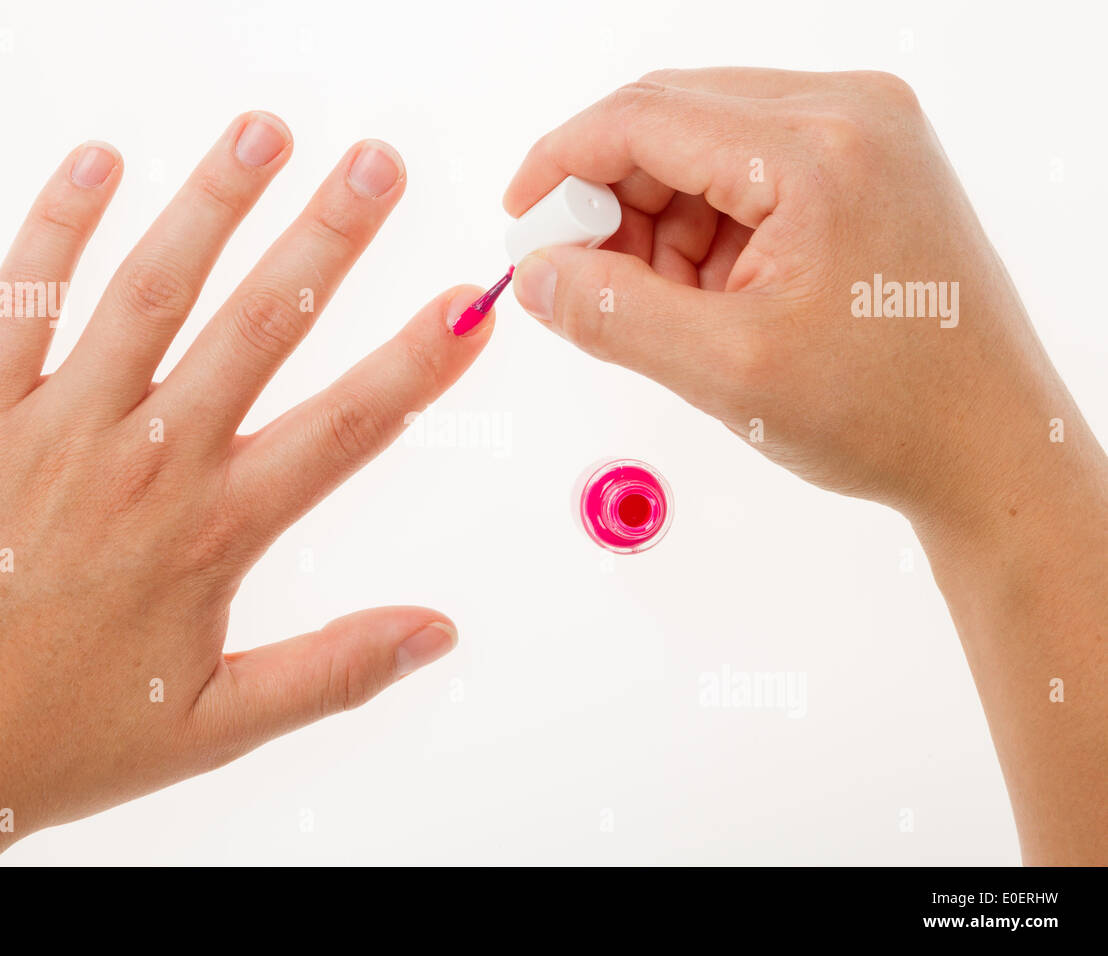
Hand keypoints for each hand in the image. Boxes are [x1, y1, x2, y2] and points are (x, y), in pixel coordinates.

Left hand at [0, 113, 494, 863]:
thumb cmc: (59, 742)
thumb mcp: (217, 724)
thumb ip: (335, 670)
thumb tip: (436, 633)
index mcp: (214, 532)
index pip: (347, 425)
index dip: (418, 359)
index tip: (469, 303)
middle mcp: (148, 464)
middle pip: (260, 325)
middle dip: (329, 236)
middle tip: (376, 165)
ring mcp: (57, 429)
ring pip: (153, 291)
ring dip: (215, 205)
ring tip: (264, 135)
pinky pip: (21, 301)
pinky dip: (58, 226)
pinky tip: (98, 164)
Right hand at [504, 69, 1107, 863]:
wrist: (991, 447)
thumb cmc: (890, 412)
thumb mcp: (726, 371)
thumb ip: (612, 314)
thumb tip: (535, 276)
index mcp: (819, 149)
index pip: (646, 115)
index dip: (562, 164)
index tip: (521, 219)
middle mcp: (851, 115)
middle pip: (673, 120)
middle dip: (609, 198)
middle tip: (576, 277)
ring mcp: (866, 135)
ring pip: (704, 148)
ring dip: (657, 221)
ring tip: (661, 308)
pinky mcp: (866, 167)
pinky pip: (747, 173)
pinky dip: (704, 230)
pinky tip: (706, 295)